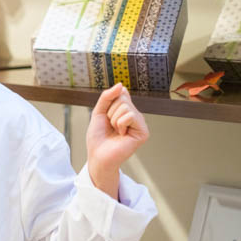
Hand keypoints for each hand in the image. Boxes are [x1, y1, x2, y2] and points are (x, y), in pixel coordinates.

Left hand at [86, 83, 149, 197]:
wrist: (97, 155)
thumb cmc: (98, 137)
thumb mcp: (98, 112)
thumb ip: (107, 97)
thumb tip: (121, 85)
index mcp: (126, 111)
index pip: (120, 93)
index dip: (109, 102)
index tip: (106, 115)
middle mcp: (135, 116)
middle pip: (122, 98)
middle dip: (110, 112)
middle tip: (110, 126)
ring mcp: (140, 124)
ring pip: (125, 107)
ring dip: (114, 119)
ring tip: (115, 131)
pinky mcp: (143, 132)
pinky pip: (131, 115)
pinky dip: (120, 124)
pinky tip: (121, 135)